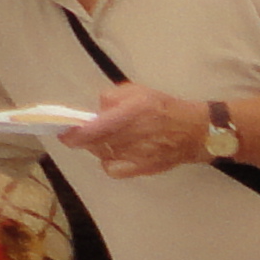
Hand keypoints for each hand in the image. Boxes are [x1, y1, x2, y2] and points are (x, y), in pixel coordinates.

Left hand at [55, 82, 211, 177]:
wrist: (196, 131)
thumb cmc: (165, 108)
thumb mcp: (139, 91)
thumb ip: (113, 97)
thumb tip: (96, 110)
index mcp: (133, 111)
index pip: (94, 127)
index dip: (73, 132)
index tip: (62, 131)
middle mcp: (134, 134)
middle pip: (94, 142)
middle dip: (83, 137)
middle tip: (85, 132)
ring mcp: (138, 154)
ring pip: (101, 153)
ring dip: (98, 146)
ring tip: (108, 139)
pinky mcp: (143, 168)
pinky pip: (112, 169)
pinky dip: (108, 162)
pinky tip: (115, 154)